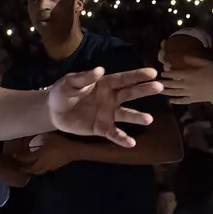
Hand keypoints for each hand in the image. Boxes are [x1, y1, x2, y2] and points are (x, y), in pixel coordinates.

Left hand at [12, 134, 75, 173]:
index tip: (14, 154)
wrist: (74, 151)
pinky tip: (38, 165)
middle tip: (18, 165)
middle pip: (30, 168)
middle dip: (23, 167)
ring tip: (26, 168)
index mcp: (40, 155)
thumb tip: (32, 130)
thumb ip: (39, 134)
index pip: (26, 158)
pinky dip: (38, 169)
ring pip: (36, 171)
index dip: (19, 156)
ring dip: (30, 170)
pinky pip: (43, 170)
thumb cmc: (61, 142)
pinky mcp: (53, 168)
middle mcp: (42, 163)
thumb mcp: (49, 136)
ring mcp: (48, 167)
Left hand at [46, 67, 162, 147]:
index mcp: (104, 83)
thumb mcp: (70, 82)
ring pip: (126, 115)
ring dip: (137, 117)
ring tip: (148, 119)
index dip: (137, 75)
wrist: (53, 111)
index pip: (123, 79)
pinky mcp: (102, 128)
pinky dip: (122, 138)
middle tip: (159, 87)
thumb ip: (84, 78)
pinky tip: (131, 143)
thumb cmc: (63, 92)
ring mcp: (108, 113)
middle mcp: (111, 98)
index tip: (152, 73)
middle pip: (130, 93)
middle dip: (144, 90)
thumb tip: (99, 70)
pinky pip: (114, 133)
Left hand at [160, 55, 212, 104]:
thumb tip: (182, 57)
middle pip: (172, 84)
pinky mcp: (194, 99)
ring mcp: (190, 93)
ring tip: (159, 91)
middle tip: (156, 82)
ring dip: (166, 92)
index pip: (174, 74)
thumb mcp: (204, 62)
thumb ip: (192, 59)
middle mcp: (187, 84)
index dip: (166, 74)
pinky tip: (170, 101)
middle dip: (163, 83)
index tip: (161, 73)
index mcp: (189, 74)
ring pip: (175, 93)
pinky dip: (176, 101)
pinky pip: (183, 101)